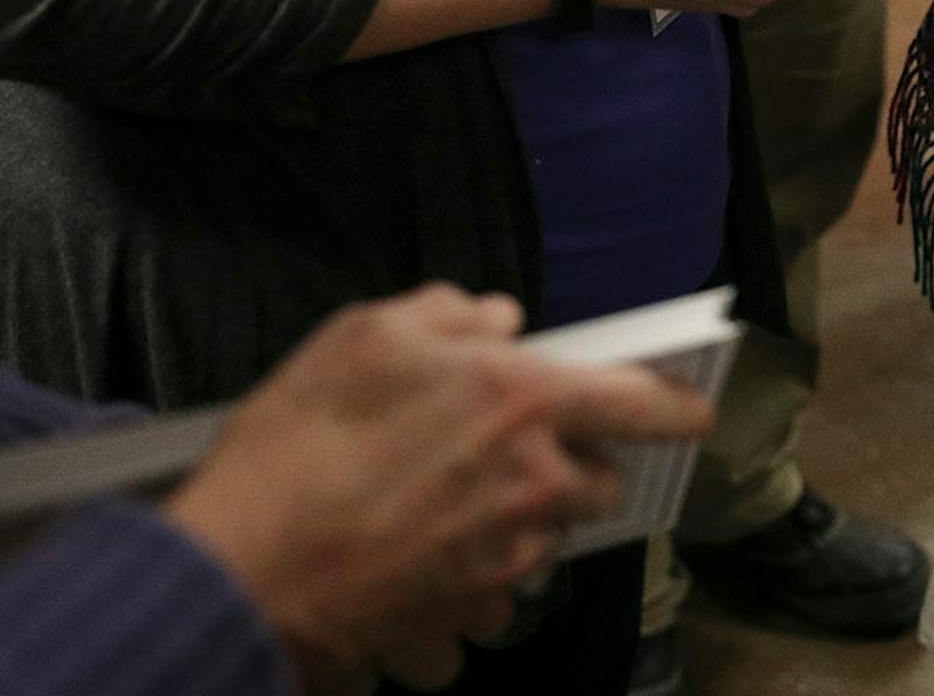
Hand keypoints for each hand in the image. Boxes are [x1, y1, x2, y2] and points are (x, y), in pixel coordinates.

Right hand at [163, 284, 712, 694]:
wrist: (240, 569)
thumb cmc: (301, 442)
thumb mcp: (368, 335)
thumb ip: (451, 315)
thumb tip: (498, 320)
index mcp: (526, 404)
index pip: (647, 404)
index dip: (677, 404)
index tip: (693, 407)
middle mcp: (536, 488)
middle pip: (598, 483)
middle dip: (568, 468)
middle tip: (501, 451)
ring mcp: (508, 563)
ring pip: (549, 542)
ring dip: (519, 525)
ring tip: (440, 505)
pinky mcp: (471, 617)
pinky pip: (496, 598)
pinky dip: (468, 582)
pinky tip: (414, 558)